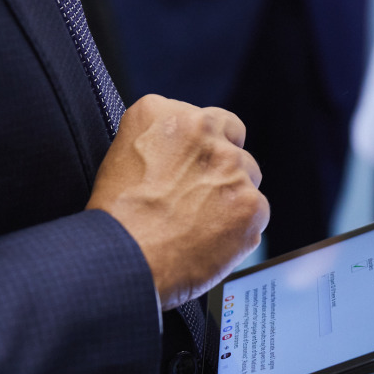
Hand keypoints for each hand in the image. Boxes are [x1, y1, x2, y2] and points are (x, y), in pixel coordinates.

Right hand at [87, 95, 269, 310]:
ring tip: (200, 223)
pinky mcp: (251, 204)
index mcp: (166, 115)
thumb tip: (179, 152)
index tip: (195, 166)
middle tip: (199, 196)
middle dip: (221, 168)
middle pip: (233, 144)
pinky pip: (257, 212)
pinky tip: (211, 240)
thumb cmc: (116, 219)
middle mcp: (204, 131)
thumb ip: (159, 142)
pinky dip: (240, 227)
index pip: (209, 120)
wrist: (126, 259)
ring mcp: (232, 167)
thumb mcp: (121, 156)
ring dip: (232, 196)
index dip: (204, 148)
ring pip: (248, 177)